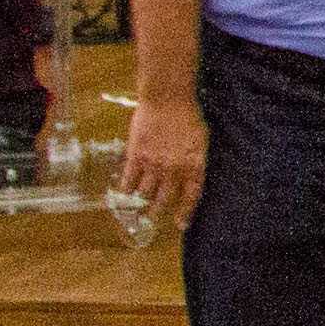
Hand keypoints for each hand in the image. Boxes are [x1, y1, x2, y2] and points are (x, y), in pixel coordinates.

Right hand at [121, 97, 205, 228]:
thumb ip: (195, 161)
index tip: (181, 225)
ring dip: (141, 205)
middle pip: (166, 199)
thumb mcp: (201, 142)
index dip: (185, 212)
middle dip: (159, 212)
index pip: (191, 196)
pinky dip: (125, 191)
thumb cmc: (188, 117)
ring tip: (137, 214)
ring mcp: (154, 165)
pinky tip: (123, 197)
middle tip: (154, 221)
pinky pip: (129, 180)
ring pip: (146, 193)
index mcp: (194, 166)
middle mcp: (175, 170)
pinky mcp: (136, 157)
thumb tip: (190, 177)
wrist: (167, 101)